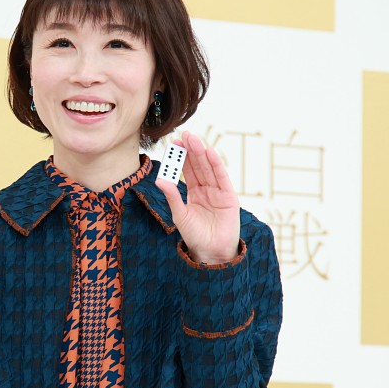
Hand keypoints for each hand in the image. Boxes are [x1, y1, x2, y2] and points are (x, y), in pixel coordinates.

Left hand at [154, 131, 240, 264]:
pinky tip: (209, 153)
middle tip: (184, 134)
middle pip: (198, 166)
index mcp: (194, 193)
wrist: (211, 253)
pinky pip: (222, 178)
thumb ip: (172, 197)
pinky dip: (216, 165)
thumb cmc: (195, 236)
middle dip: (191, 150)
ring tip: (194, 139)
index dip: (182, 157)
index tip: (175, 143)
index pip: (187, 171)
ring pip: (209, 169)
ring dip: (202, 153)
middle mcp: (207, 190)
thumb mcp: (180, 215)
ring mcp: (218, 192)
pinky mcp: (229, 197)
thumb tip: (159, 180)